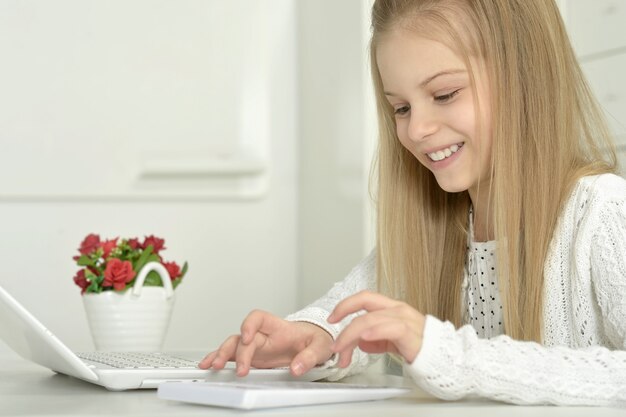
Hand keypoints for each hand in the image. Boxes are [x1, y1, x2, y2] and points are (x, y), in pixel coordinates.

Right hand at [198, 310, 333, 376]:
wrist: (314, 343)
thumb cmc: (314, 339)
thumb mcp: (320, 346)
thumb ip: (309, 356)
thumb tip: (296, 367)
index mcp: (278, 327)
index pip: (258, 318)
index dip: (249, 325)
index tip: (248, 338)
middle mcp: (263, 335)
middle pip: (243, 337)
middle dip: (237, 351)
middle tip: (240, 369)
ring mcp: (256, 346)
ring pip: (233, 345)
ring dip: (222, 354)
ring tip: (214, 366)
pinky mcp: (253, 357)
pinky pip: (232, 356)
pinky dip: (220, 359)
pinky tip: (208, 364)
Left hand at [327, 290, 425, 366]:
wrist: (447, 359)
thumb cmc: (422, 348)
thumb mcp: (393, 342)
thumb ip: (377, 340)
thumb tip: (361, 342)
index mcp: (393, 309)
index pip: (365, 298)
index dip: (345, 305)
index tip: (332, 318)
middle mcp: (398, 310)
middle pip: (364, 305)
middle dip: (344, 319)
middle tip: (334, 342)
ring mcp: (405, 320)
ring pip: (371, 319)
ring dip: (351, 334)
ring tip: (341, 349)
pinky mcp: (412, 334)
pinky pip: (391, 328)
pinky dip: (375, 331)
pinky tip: (364, 338)